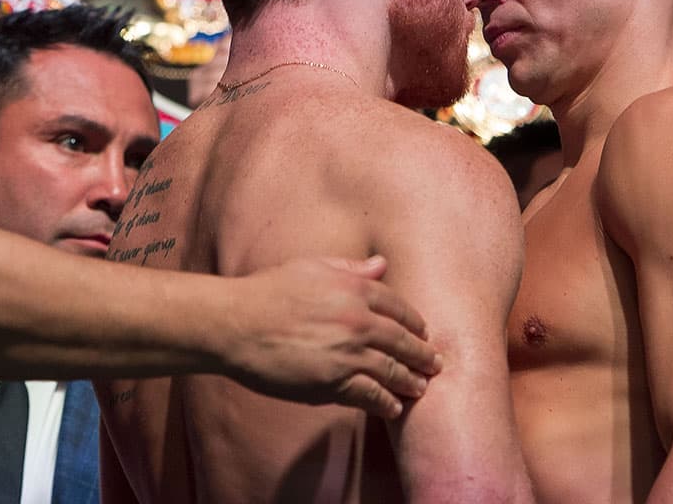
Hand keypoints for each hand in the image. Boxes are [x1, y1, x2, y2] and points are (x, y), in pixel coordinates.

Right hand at [222, 254, 440, 418]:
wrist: (236, 323)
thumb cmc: (269, 291)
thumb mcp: (313, 267)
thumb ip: (351, 268)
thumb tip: (382, 264)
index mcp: (356, 289)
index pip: (399, 307)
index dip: (414, 323)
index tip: (423, 333)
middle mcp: (359, 320)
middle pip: (403, 341)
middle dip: (423, 355)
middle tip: (435, 364)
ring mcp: (348, 353)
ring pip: (392, 370)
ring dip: (411, 381)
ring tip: (421, 388)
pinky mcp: (334, 382)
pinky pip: (371, 395)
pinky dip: (386, 402)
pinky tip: (394, 407)